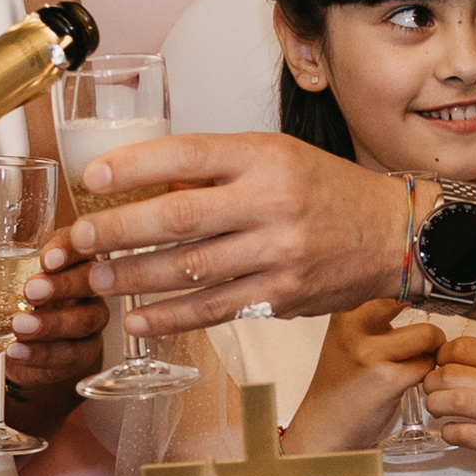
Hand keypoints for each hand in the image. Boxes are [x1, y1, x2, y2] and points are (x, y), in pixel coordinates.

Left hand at [0, 251, 110, 386]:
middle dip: (60, 285)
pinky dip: (42, 353)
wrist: (40, 353)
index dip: (66, 249)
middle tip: (30, 291)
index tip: (45, 257)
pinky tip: (20, 351)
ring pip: (83, 320)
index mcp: (67, 260)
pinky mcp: (85, 351)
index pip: (76, 245)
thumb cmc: (25, 309)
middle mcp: (85, 287)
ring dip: (49, 324)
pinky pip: (71, 352)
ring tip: (19, 326)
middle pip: (87, 280)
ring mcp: (89, 319)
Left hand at [41, 132, 405, 338]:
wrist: (394, 234)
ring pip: (191, 271)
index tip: (93, 177)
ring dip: (135, 278)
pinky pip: (215, 310)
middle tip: (81, 239)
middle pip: (180, 218)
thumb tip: (146, 184)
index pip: (188, 156)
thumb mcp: (276, 157)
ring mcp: (278, 255)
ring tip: (98, 280)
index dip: (134, 167)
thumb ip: (217, 170)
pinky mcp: (283, 298)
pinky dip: (171, 317)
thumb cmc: (328, 190)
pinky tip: (139, 319)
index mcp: (265, 158)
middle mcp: (271, 204)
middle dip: (120, 230)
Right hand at [289, 300, 444, 453]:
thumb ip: (375, 315)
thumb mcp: (349, 338)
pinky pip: (428, 366)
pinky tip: (410, 382)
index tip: (422, 293)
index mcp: (344, 311)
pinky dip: (427, 375)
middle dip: (427, 314)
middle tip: (424, 335)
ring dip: (431, 352)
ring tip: (415, 364)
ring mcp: (370, 353)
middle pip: (415, 299)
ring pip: (429, 336)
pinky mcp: (387, 379)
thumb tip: (419, 291)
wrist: (321, 429)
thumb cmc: (340, 386)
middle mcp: (354, 326)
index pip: (391, 278)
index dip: (414, 285)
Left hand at [418, 334, 475, 475]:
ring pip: (452, 400)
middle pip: (450, 372)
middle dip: (431, 382)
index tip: (440, 368)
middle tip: (432, 392)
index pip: (463, 346)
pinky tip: (453, 433)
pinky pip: (463, 434)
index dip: (441, 357)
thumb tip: (451, 363)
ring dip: (435, 406)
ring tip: (438, 410)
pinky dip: (449, 433)